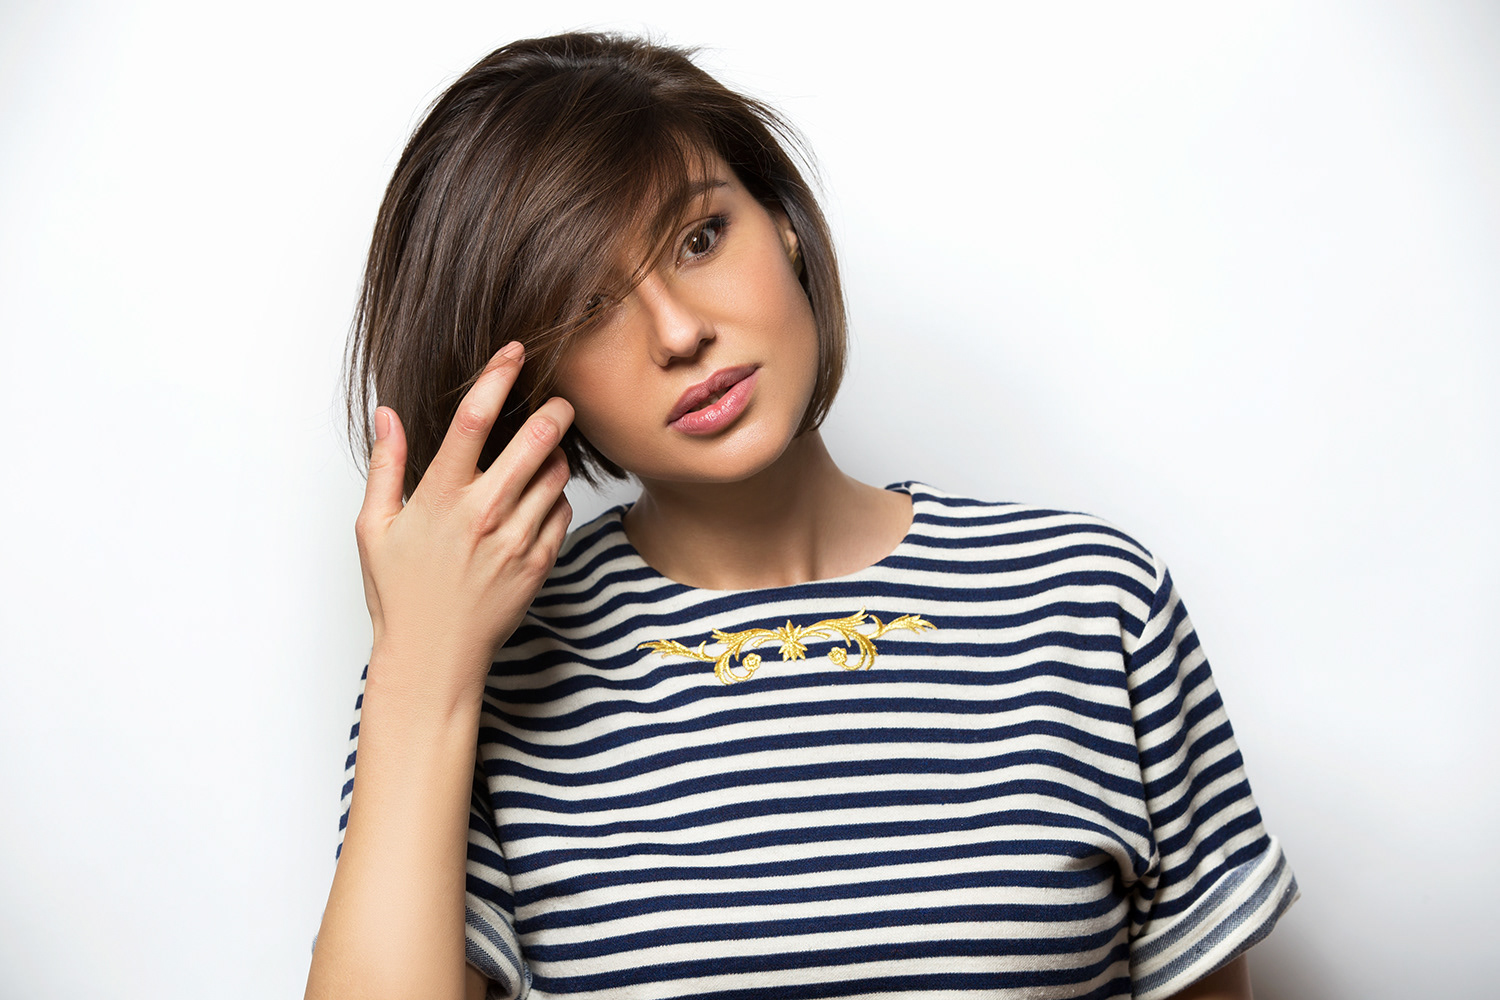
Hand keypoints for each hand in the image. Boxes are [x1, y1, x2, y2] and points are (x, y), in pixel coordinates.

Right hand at [354, 342, 573, 688]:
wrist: (434, 658)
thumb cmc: (399, 593)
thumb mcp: (376, 528)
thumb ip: (385, 466)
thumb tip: (387, 414)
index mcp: (440, 499)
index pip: (472, 421)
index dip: (497, 377)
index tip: (515, 352)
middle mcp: (483, 515)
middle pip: (534, 441)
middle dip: (554, 411)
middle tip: (559, 400)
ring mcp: (516, 541)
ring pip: (556, 476)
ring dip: (557, 456)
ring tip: (545, 453)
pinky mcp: (538, 565)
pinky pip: (562, 514)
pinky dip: (557, 499)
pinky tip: (539, 501)